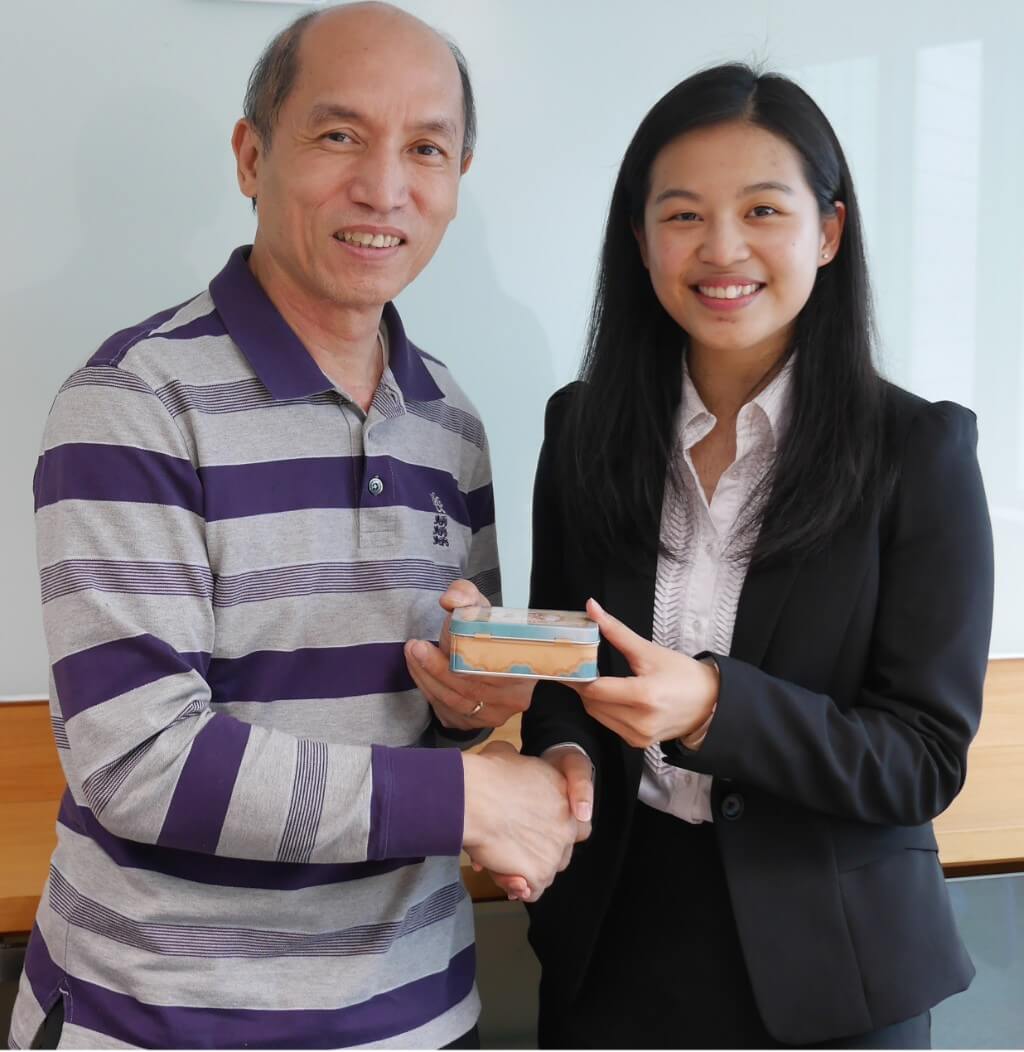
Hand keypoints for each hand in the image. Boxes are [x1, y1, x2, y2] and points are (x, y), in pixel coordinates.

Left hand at [405, 579, 535, 729]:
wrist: (495, 656)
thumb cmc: (489, 632)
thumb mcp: (481, 607)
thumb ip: (466, 595)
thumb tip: (451, 599)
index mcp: (526, 668)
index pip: (490, 668)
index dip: (458, 657)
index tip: (430, 639)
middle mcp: (513, 698)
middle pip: (469, 688)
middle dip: (435, 668)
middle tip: (414, 647)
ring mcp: (494, 715)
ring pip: (455, 701)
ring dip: (427, 679)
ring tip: (412, 654)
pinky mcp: (474, 723)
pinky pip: (446, 711)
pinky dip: (429, 691)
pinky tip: (419, 672)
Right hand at [462, 741, 577, 902]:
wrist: (474, 798)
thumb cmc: (485, 775)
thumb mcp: (504, 753)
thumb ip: (513, 760)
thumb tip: (506, 758)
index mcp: (564, 793)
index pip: (579, 822)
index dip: (557, 829)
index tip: (536, 830)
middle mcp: (567, 822)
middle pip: (563, 850)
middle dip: (542, 854)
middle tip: (516, 850)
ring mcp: (556, 849)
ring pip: (547, 872)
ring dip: (529, 871)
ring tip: (503, 861)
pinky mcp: (540, 873)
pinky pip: (533, 890)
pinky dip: (520, 887)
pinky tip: (504, 876)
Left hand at [572, 598, 718, 748]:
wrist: (711, 703)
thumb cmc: (683, 675)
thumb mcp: (649, 651)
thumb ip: (616, 631)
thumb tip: (591, 607)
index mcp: (643, 696)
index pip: (595, 689)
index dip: (577, 676)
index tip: (566, 663)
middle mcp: (640, 721)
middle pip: (593, 703)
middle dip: (584, 685)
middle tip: (579, 667)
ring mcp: (639, 736)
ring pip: (598, 715)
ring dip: (593, 697)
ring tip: (595, 679)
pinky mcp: (638, 743)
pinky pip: (609, 724)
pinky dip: (605, 709)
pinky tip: (612, 696)